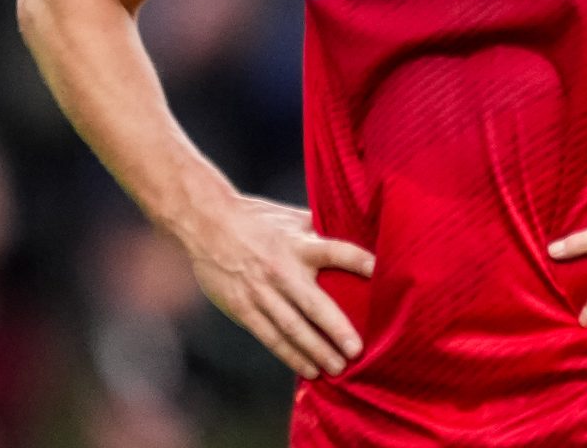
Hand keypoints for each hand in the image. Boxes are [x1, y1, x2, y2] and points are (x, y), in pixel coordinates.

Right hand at [179, 195, 374, 378]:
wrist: (206, 221)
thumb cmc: (255, 218)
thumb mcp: (290, 217)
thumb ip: (318, 230)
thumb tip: (353, 231)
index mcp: (298, 244)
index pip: (335, 251)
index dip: (358, 261)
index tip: (380, 272)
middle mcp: (282, 270)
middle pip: (314, 304)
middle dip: (336, 329)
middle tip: (357, 350)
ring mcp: (260, 291)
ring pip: (292, 328)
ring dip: (316, 350)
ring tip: (338, 367)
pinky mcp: (243, 307)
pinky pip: (270, 336)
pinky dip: (289, 355)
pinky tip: (308, 369)